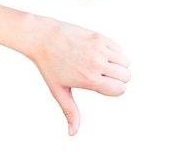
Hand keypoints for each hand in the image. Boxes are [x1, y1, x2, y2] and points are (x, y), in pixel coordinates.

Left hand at [29, 17, 129, 134]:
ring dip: (119, 66)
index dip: (114, 91)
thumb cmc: (49, 65)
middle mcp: (97, 63)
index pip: (119, 89)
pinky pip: (119, 48)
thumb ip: (70, 111)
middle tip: (103, 77)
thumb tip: (73, 133)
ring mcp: (99, 48)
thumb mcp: (59, 91)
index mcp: (89, 79)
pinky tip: (102, 55)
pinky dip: (115, 54)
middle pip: (126, 76)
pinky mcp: (99, 37)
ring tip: (104, 66)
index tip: (103, 87)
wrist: (44, 37)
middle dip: (119, 79)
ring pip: (126, 62)